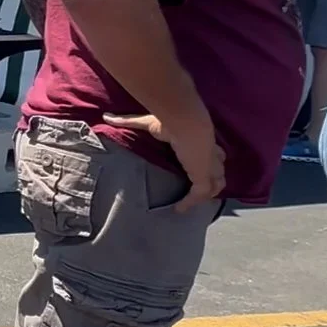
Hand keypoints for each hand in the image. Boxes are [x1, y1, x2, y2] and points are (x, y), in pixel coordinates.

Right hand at [102, 111, 224, 211]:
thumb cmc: (171, 120)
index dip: (211, 160)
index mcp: (202, 141)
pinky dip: (190, 203)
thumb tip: (107, 116)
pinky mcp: (203, 178)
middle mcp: (210, 156)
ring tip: (192, 203)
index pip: (214, 154)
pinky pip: (199, 195)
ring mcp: (208, 168)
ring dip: (206, 195)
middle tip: (202, 190)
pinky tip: (178, 209)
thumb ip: (128, 120)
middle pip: (219, 171)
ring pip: (215, 185)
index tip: (202, 165)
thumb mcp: (148, 121)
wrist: (186, 123)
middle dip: (214, 180)